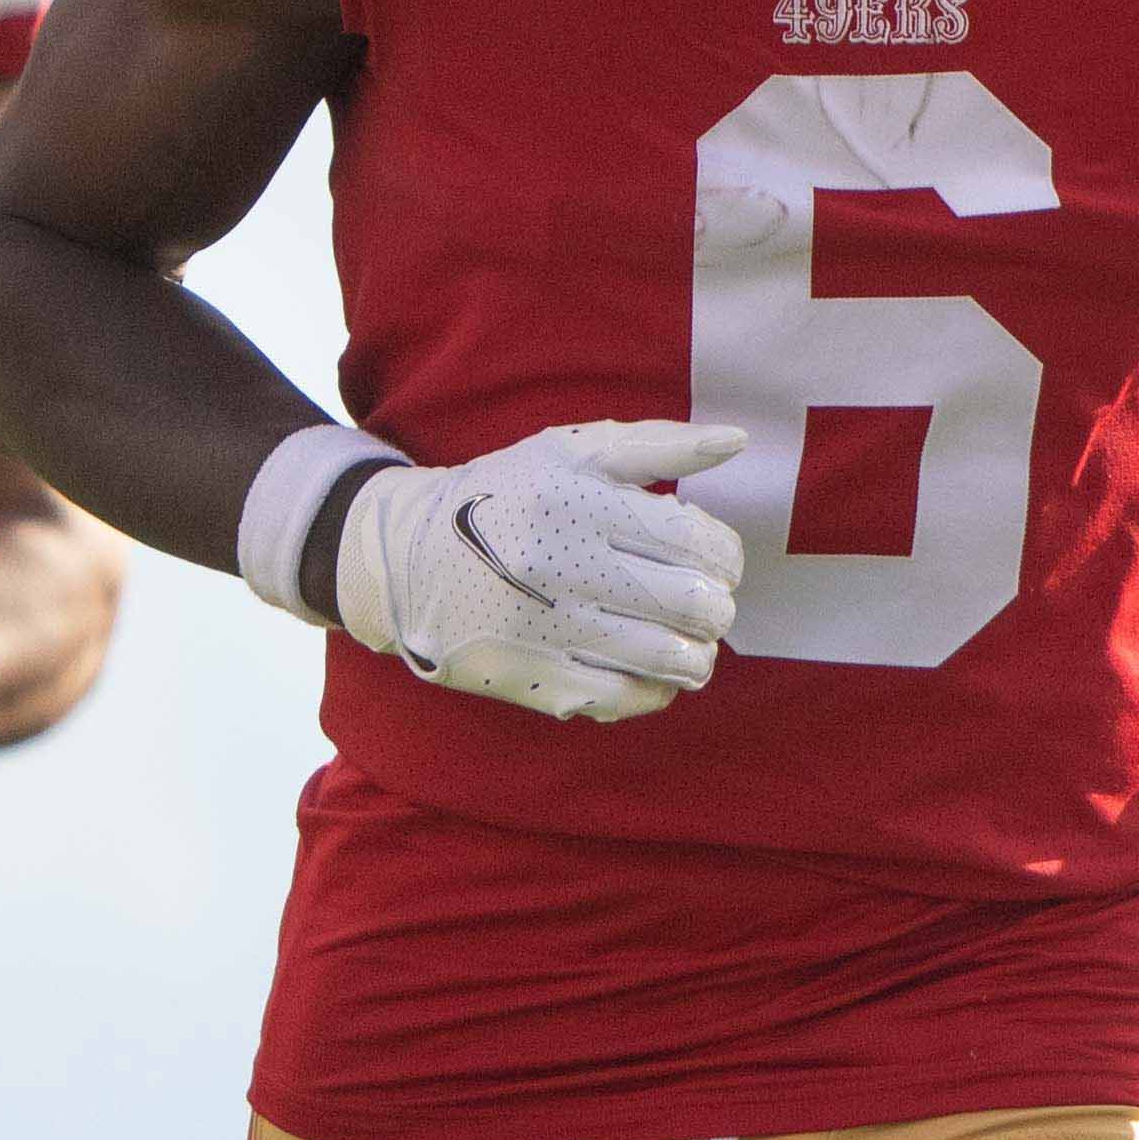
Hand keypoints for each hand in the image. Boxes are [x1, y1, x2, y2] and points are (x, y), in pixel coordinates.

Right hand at [327, 415, 745, 723]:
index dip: (726, 557)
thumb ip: (660, 445)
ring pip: (672, 660)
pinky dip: (656, 687)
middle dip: (716, 606)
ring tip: (684, 637)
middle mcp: (558, 569)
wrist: (401, 558)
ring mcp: (542, 630)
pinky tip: (646, 666)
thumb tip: (737, 441)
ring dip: (697, 652)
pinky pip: (627, 698)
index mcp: (575, 506)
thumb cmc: (507, 496)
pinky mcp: (527, 679)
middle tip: (700, 600)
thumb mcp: (572, 452)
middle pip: (696, 606)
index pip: (701, 544)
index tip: (712, 560)